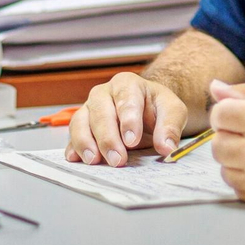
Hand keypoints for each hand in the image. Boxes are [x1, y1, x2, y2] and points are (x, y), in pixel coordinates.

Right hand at [65, 72, 188, 166]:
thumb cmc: (156, 108)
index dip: (128, 121)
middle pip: (100, 113)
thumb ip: (170, 127)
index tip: (132, 141)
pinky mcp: (81, 125)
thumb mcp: (172, 111)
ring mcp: (89, 109)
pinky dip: (73, 147)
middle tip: (118, 159)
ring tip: (94, 161)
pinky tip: (75, 159)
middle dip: (108, 138)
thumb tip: (166, 147)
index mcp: (126, 84)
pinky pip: (72, 135)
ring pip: (80, 122)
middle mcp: (103, 94)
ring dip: (85, 142)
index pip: (126, 99)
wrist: (145, 109)